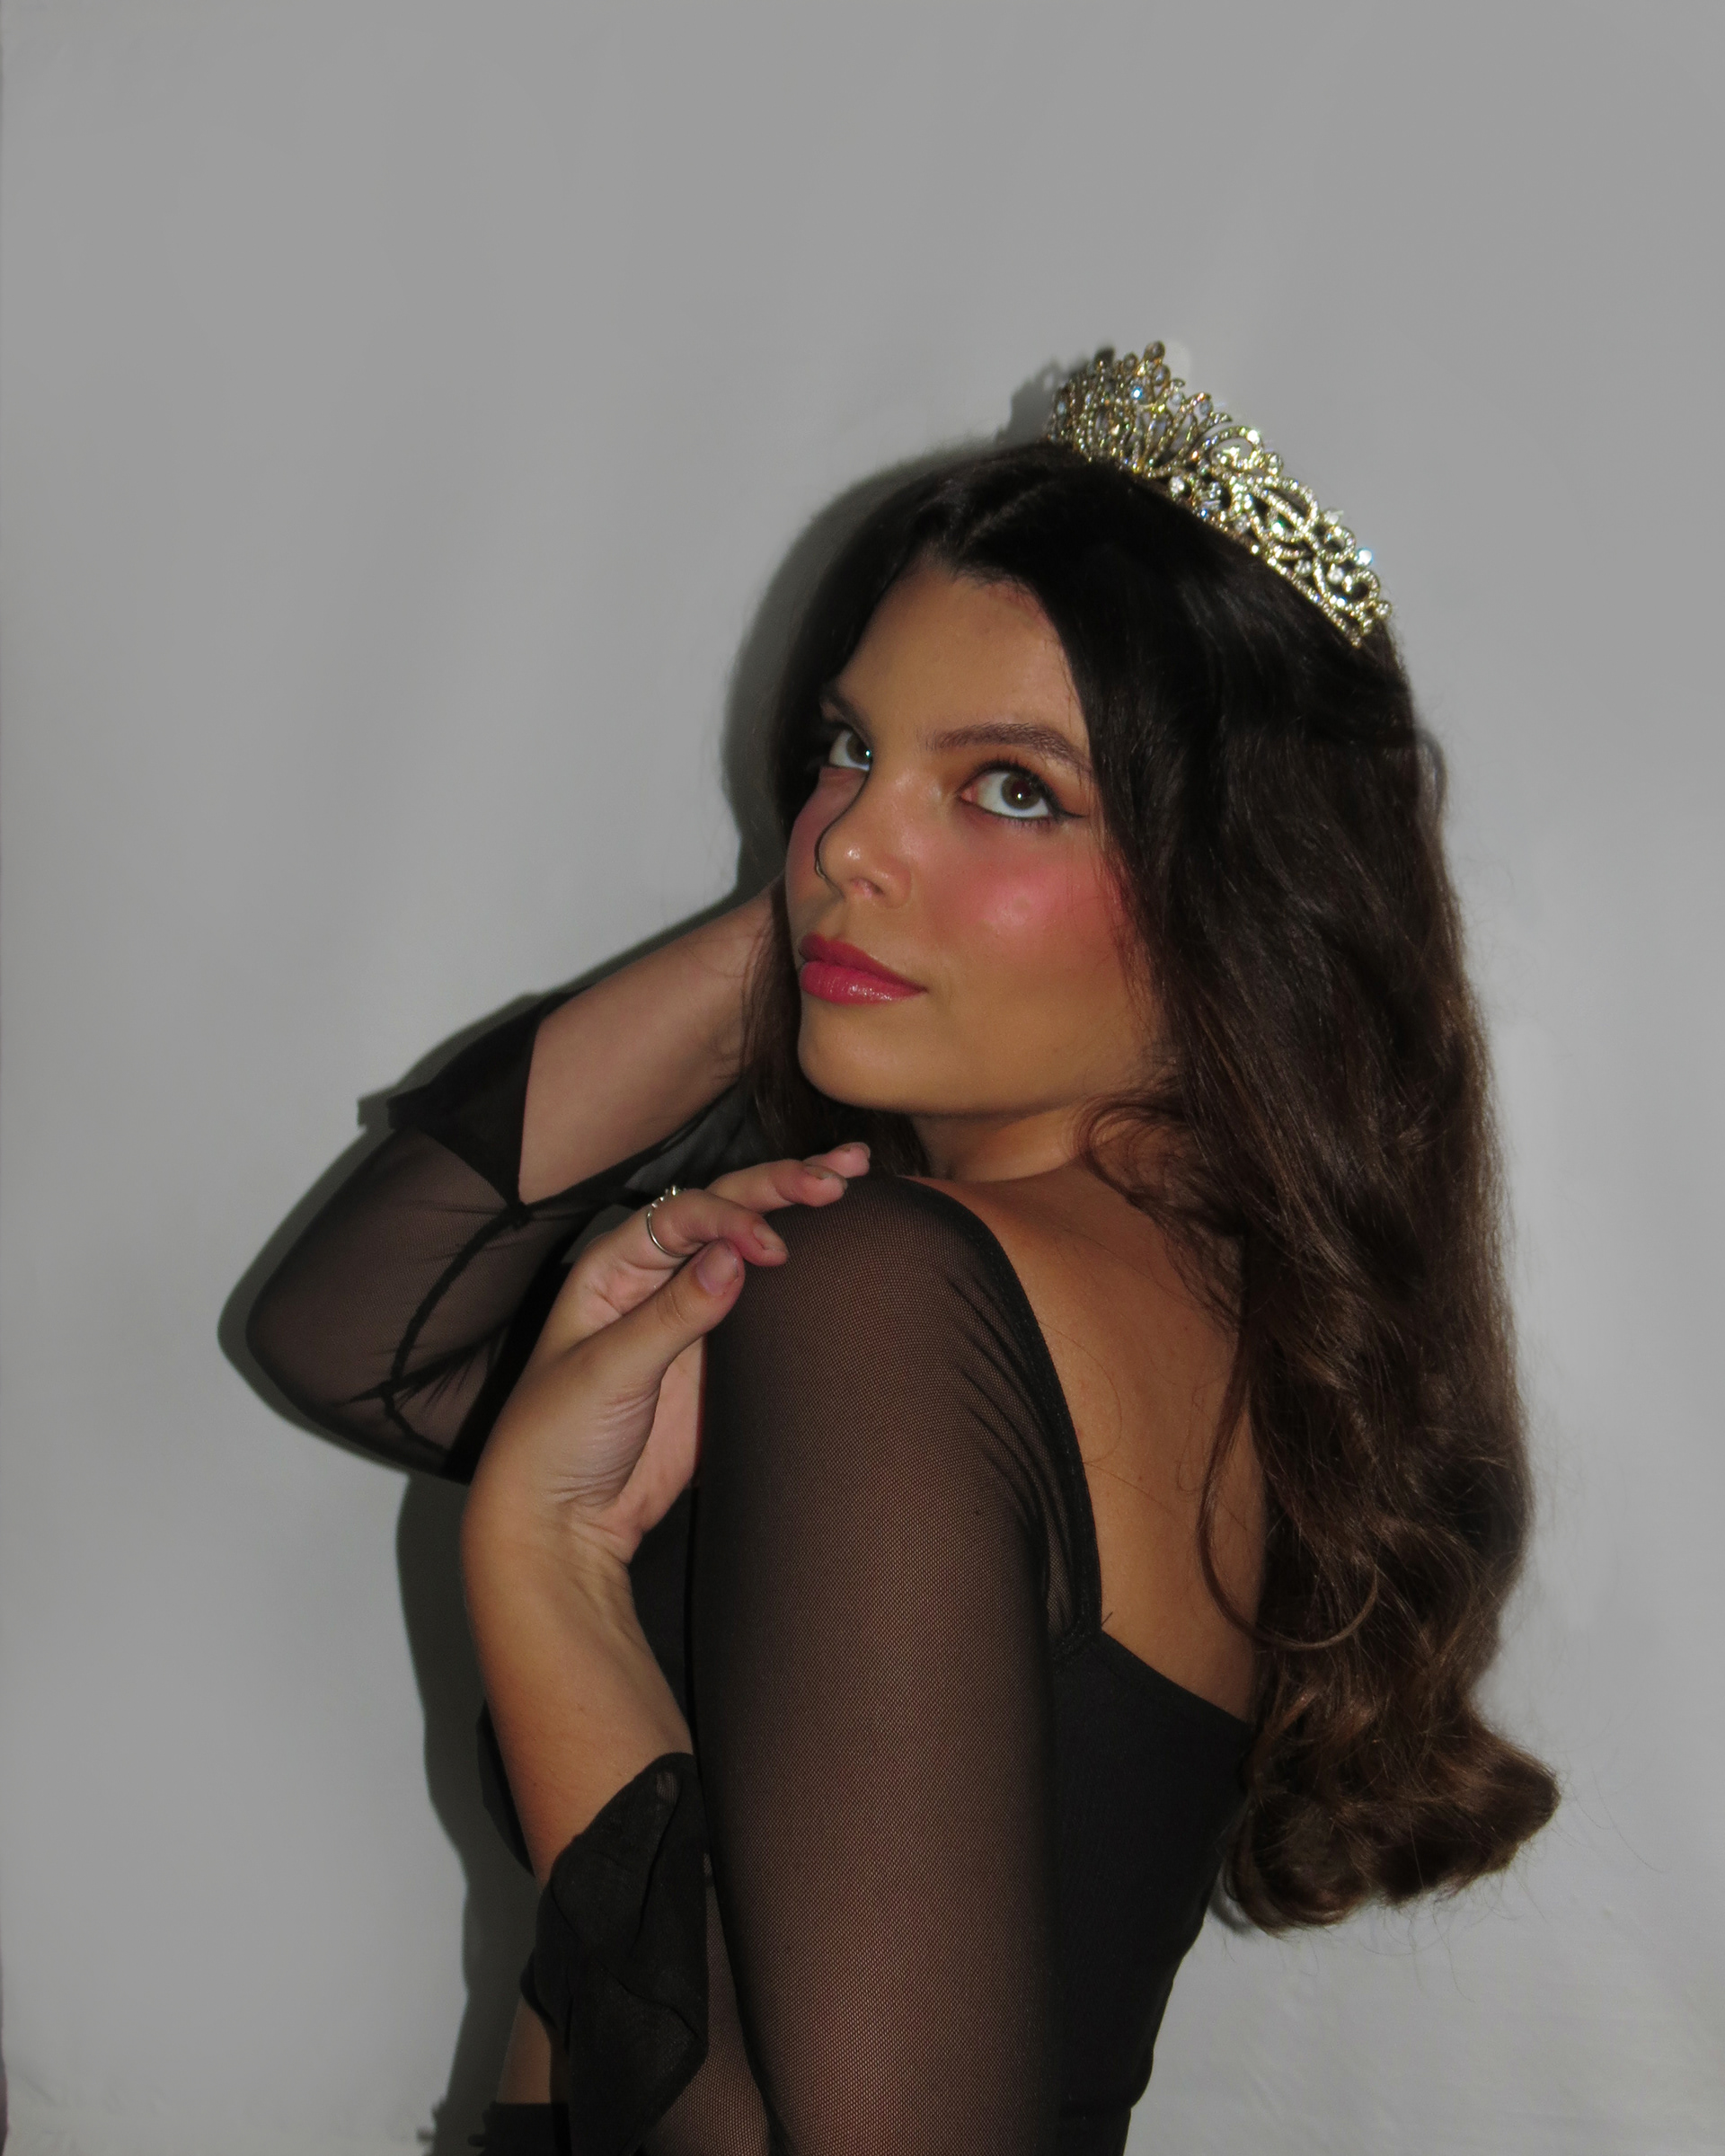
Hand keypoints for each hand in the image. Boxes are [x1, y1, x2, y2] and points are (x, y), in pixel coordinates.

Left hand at [467, 1144, 869, 1566]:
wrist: (564, 1520)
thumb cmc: (554, 1438)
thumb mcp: (607, 1373)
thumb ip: (673, 1315)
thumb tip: (735, 1256)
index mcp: (616, 1265)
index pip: (686, 1216)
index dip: (733, 1219)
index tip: (772, 1248)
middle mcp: (657, 1276)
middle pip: (727, 1212)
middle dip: (783, 1184)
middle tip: (842, 1172)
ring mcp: (694, 1315)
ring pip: (753, 1248)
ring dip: (801, 1212)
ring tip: (856, 1176)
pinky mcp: (722, 1357)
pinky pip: (769, 1306)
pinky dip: (806, 1276)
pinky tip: (843, 1246)